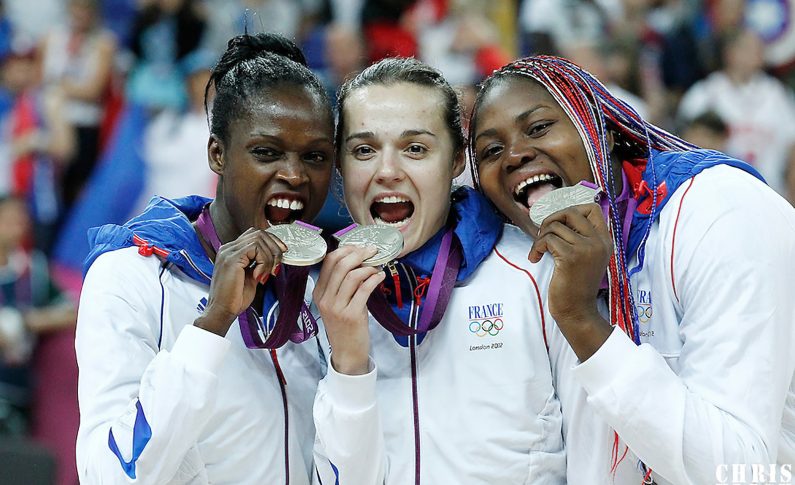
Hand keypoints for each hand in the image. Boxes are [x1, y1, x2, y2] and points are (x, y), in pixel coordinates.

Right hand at [194, 228, 286, 335]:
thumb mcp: (251, 277)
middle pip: (258, 233)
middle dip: (274, 248)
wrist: (222, 311)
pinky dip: (263, 262)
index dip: (271, 241)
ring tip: (268, 274)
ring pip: (259, 239)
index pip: (254, 235)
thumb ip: (259, 264)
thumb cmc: (234, 298)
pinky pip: (256, 249)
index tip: (282, 252)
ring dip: (270, 257)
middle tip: (278, 265)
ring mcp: (228, 252)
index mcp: (231, 251)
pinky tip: (260, 276)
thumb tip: (274, 258)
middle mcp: (228, 248)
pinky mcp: (232, 259)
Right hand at [313, 245, 383, 374]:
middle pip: (341, 265)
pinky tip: (380, 276)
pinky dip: (374, 279)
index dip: (345, 250)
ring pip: (353, 276)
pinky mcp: (351, 315)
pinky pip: (364, 289)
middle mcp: (325, 298)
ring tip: (377, 267)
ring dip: (368, 267)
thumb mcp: (337, 303)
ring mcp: (337, 307)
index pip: (328, 262)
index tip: (359, 247)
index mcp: (319, 292)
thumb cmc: (345, 325)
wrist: (347, 352)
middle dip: (359, 253)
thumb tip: (358, 259)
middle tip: (372, 250)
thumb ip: (341, 284)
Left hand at [528, 203, 613, 359]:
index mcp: (605, 241)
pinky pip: (547, 239)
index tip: (560, 224)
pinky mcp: (571, 257)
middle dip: (551, 219)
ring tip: (539, 252)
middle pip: (571, 212)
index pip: (593, 208)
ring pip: (555, 226)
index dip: (572, 210)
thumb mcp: (586, 258)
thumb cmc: (575, 285)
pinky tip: (535, 258)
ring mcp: (586, 249)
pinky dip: (536, 247)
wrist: (576, 311)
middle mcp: (599, 242)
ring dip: (541, 237)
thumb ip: (580, 238)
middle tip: (544, 235)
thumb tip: (559, 217)